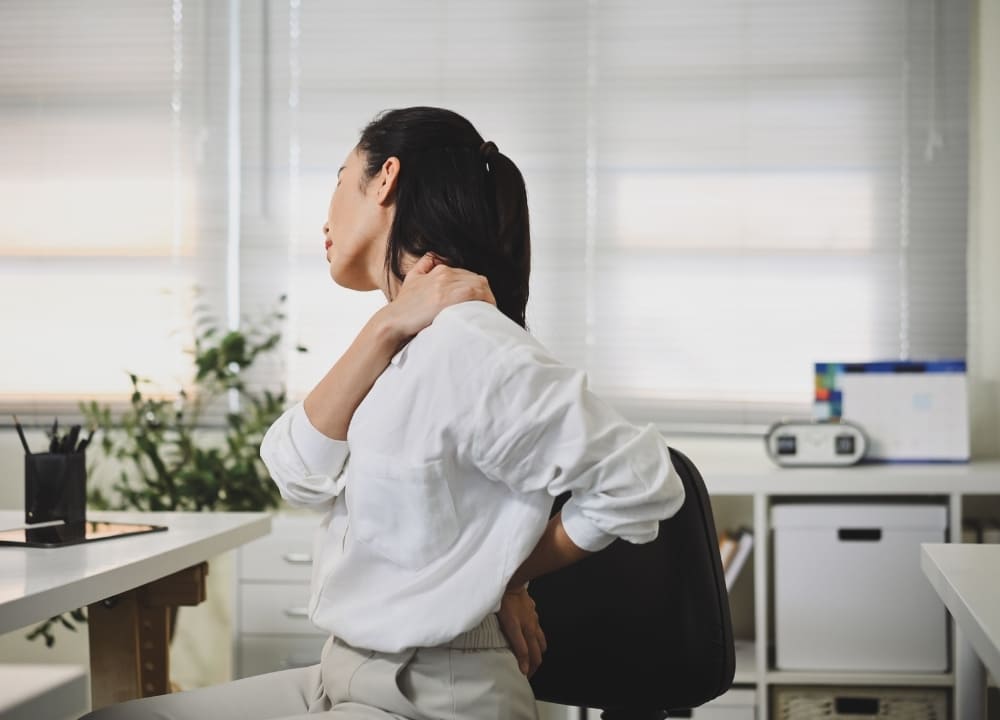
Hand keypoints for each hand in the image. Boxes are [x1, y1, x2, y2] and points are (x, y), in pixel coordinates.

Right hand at [379, 254, 495, 339]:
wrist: (393, 321)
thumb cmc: (403, 306)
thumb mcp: (412, 279)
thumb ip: (424, 265)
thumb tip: (434, 256)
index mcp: (439, 269)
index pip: (468, 275)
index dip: (475, 288)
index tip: (478, 302)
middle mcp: (445, 273)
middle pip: (476, 279)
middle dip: (483, 294)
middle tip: (485, 308)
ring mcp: (447, 284)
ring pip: (479, 285)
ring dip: (487, 298)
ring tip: (488, 311)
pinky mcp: (448, 297)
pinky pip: (476, 293)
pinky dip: (485, 301)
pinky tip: (486, 310)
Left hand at [497, 586, 545, 677]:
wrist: (510, 582)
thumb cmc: (505, 602)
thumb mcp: (508, 625)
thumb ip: (517, 645)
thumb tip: (522, 665)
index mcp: (526, 631)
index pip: (531, 656)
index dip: (529, 668)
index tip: (525, 676)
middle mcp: (532, 626)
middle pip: (538, 650)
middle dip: (535, 663)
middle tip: (529, 670)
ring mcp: (533, 617)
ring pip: (541, 639)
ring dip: (538, 650)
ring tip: (532, 656)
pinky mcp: (532, 609)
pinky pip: (537, 625)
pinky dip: (535, 634)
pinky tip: (528, 633)